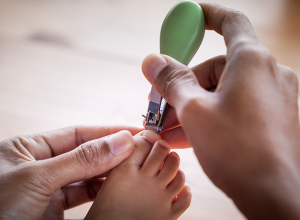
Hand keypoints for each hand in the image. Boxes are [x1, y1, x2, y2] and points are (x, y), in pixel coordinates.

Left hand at [0, 125, 141, 219]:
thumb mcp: (37, 178)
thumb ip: (81, 159)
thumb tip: (120, 141)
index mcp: (30, 148)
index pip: (79, 133)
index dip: (108, 131)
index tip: (135, 131)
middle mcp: (40, 165)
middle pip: (86, 152)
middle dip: (113, 150)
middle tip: (142, 149)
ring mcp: (47, 188)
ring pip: (86, 175)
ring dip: (110, 171)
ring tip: (135, 166)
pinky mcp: (52, 209)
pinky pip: (82, 195)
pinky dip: (100, 191)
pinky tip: (116, 187)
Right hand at [142, 3, 299, 219]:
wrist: (274, 195)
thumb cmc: (237, 150)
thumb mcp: (194, 110)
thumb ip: (172, 81)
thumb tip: (153, 61)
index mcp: (251, 60)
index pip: (229, 22)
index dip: (205, 15)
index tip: (187, 18)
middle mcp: (266, 74)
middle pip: (215, 67)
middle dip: (183, 86)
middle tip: (160, 105)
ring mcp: (271, 97)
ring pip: (221, 92)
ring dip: (191, 107)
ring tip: (168, 128)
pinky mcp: (270, 118)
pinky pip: (233, 108)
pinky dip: (209, 117)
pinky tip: (186, 135)